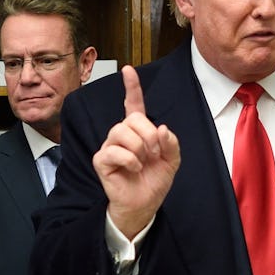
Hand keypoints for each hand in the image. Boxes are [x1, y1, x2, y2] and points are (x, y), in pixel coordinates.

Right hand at [93, 65, 180, 239]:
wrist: (146, 204)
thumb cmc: (155, 181)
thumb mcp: (172, 160)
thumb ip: (171, 143)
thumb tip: (162, 128)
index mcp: (139, 132)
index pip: (133, 104)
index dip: (131, 87)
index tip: (128, 70)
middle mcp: (122, 135)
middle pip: (131, 119)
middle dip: (148, 135)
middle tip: (154, 153)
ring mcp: (110, 147)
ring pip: (121, 131)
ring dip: (139, 147)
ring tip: (143, 161)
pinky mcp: (102, 160)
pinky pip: (113, 151)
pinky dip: (130, 160)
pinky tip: (134, 168)